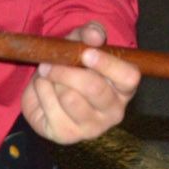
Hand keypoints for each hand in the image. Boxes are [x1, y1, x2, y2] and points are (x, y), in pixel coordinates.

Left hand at [21, 24, 139, 143]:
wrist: (50, 90)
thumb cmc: (75, 65)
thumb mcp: (83, 43)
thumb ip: (90, 33)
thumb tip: (94, 35)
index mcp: (125, 88)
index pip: (129, 77)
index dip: (108, 64)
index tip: (86, 53)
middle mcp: (114, 112)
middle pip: (94, 89)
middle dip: (67, 71)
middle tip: (50, 61)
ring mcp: (91, 128)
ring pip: (69, 98)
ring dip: (51, 80)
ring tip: (47, 74)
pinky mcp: (66, 135)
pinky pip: (50, 108)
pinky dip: (40, 91)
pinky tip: (43, 89)